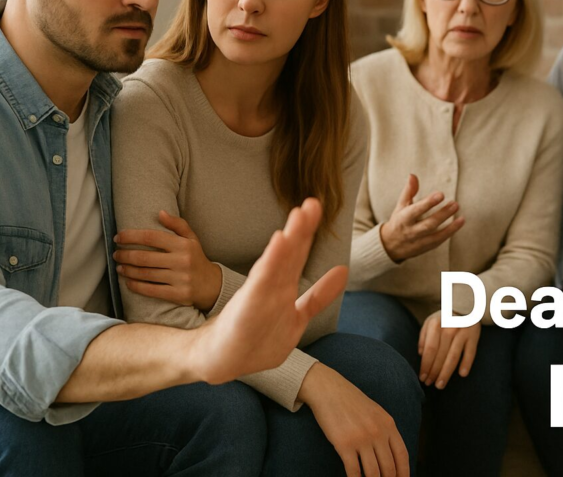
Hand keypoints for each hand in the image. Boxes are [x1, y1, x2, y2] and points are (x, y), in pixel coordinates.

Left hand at [114, 210, 222, 311]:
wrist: (212, 285)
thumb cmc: (196, 258)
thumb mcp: (191, 238)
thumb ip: (177, 224)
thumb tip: (160, 213)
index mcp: (184, 245)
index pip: (151, 237)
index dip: (131, 236)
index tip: (118, 237)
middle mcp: (182, 261)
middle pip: (145, 257)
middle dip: (125, 255)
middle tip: (116, 254)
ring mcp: (180, 279)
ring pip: (145, 274)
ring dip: (128, 271)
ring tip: (119, 267)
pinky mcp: (177, 294)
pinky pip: (151, 290)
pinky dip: (136, 286)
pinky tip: (127, 282)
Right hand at [191, 199, 347, 383]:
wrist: (218, 360)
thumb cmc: (255, 337)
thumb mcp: (296, 316)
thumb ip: (318, 296)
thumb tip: (344, 271)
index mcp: (282, 286)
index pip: (298, 254)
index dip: (307, 231)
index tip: (316, 206)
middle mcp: (272, 286)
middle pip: (289, 253)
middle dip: (301, 228)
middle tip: (313, 202)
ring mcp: (260, 295)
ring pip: (278, 263)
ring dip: (290, 239)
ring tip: (299, 215)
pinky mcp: (249, 307)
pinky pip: (263, 282)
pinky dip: (272, 261)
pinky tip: (279, 241)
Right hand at [298, 363, 408, 476]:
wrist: (329, 389)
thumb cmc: (351, 402)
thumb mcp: (375, 413)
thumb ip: (385, 431)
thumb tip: (392, 456)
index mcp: (388, 424)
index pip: (402, 456)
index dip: (404, 473)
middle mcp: (378, 432)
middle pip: (389, 468)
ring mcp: (361, 439)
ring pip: (373, 473)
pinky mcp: (344, 444)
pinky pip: (354, 471)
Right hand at [379, 174, 463, 262]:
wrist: (391, 246)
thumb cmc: (399, 221)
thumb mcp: (400, 206)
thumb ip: (409, 191)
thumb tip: (412, 175)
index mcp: (403, 219)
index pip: (416, 210)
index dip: (428, 203)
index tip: (440, 194)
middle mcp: (411, 231)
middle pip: (428, 224)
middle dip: (442, 214)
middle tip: (455, 203)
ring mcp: (419, 241)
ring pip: (436, 234)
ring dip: (450, 224)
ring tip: (457, 209)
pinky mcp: (426, 247)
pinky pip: (439, 240)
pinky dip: (450, 231)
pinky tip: (460, 222)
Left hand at [417, 311, 480, 389]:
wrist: (466, 306)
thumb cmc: (444, 318)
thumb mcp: (431, 322)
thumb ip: (423, 337)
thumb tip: (421, 355)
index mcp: (436, 324)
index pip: (430, 349)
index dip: (425, 365)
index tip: (422, 377)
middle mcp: (449, 328)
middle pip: (440, 355)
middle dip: (433, 372)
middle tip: (429, 384)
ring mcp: (462, 332)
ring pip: (453, 356)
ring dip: (446, 373)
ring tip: (440, 385)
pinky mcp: (474, 336)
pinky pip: (470, 353)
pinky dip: (466, 363)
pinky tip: (462, 375)